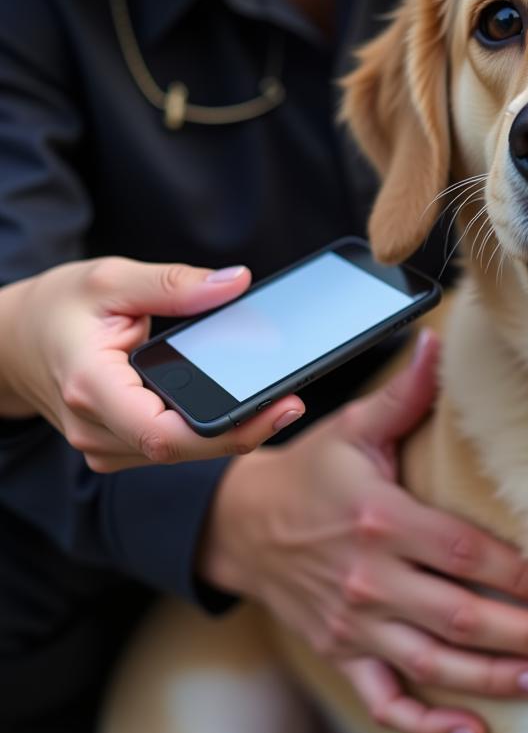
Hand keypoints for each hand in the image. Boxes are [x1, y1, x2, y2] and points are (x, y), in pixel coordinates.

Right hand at [0, 257, 304, 471]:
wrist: (11, 341)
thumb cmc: (56, 307)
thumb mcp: (109, 279)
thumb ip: (173, 283)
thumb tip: (236, 282)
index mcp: (91, 387)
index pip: (164, 433)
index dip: (227, 431)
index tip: (278, 406)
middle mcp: (96, 428)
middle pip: (182, 449)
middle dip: (244, 432)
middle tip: (294, 402)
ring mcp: (106, 444)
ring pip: (181, 454)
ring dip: (231, 434)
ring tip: (280, 401)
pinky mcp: (119, 446)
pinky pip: (172, 446)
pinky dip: (208, 430)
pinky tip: (243, 407)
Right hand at [200, 330, 527, 732]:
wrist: (239, 524)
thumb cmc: (308, 473)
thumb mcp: (352, 429)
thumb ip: (403, 395)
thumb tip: (438, 341)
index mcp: (382, 520)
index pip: (466, 555)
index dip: (520, 575)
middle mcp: (372, 579)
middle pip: (463, 617)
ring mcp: (354, 624)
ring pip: (435, 663)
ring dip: (496, 679)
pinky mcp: (340, 652)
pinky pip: (385, 698)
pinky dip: (428, 722)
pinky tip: (476, 732)